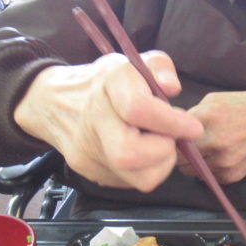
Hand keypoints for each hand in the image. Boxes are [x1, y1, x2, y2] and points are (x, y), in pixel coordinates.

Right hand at [13, 52, 203, 191]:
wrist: (53, 102)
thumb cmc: (106, 82)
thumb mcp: (135, 62)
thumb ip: (160, 67)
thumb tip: (172, 88)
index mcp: (109, 82)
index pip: (137, 108)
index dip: (171, 122)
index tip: (193, 127)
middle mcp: (93, 116)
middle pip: (130, 153)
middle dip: (163, 151)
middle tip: (170, 139)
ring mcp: (86, 148)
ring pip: (135, 178)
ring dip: (159, 165)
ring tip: (158, 146)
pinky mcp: (87, 170)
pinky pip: (127, 182)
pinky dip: (143, 171)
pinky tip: (141, 153)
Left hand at [177, 91, 245, 183]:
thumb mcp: (217, 99)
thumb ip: (193, 112)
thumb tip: (174, 124)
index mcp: (207, 117)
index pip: (173, 132)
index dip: (172, 134)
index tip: (175, 134)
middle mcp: (213, 141)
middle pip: (177, 155)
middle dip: (179, 150)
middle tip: (187, 145)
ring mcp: (222, 161)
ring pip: (189, 170)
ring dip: (192, 162)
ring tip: (203, 151)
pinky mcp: (231, 175)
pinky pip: (206, 177)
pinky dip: (207, 169)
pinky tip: (217, 158)